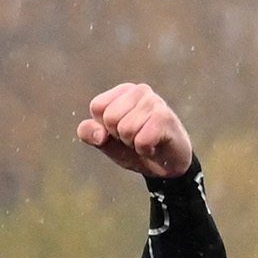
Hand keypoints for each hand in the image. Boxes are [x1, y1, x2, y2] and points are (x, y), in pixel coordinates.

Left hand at [77, 83, 193, 178]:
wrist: (167, 166)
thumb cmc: (136, 149)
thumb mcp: (106, 143)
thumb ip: (90, 134)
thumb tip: (100, 134)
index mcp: (123, 92)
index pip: (97, 106)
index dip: (105, 127)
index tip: (120, 133)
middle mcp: (139, 91)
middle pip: (110, 118)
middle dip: (120, 136)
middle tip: (136, 138)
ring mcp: (154, 102)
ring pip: (126, 129)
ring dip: (134, 144)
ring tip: (146, 141)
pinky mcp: (165, 117)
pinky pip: (141, 140)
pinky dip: (145, 150)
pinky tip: (155, 146)